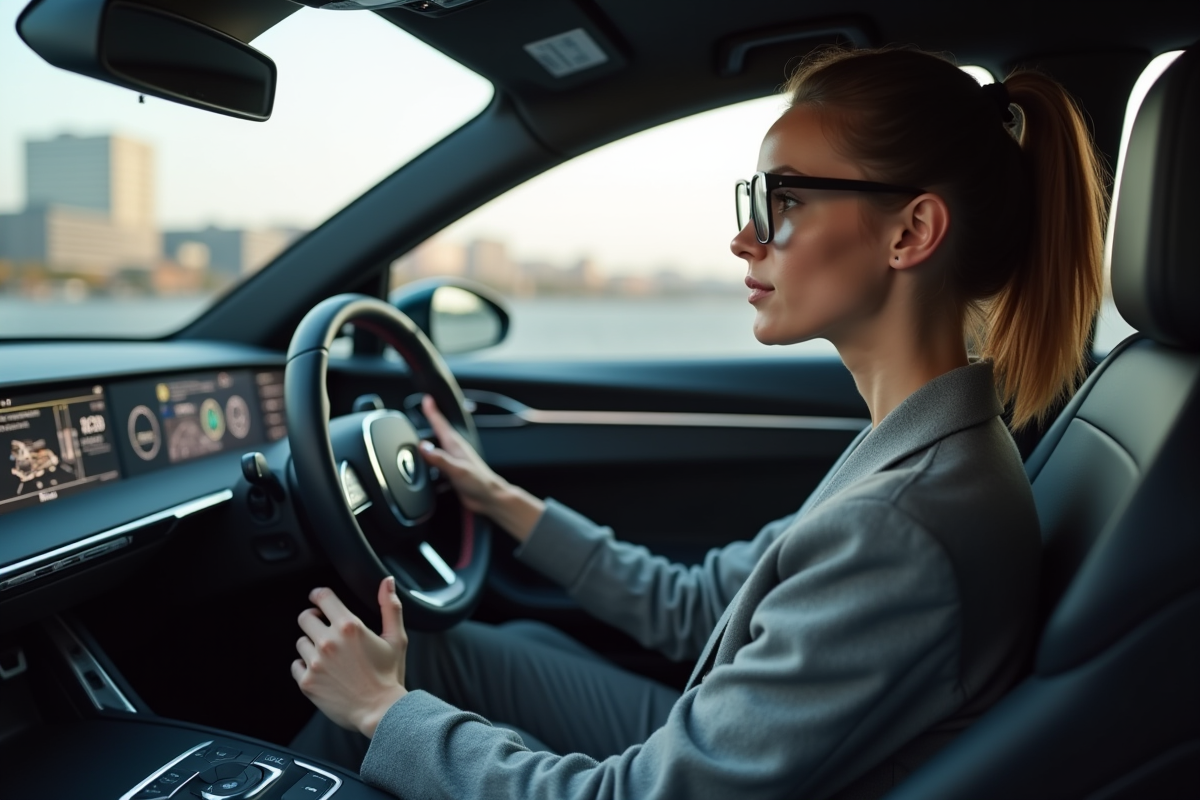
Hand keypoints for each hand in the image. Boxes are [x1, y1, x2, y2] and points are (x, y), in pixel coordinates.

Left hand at [292, 577, 407, 738]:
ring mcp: (315, 663)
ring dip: (310, 645)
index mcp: (349, 626)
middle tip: (322, 627)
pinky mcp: (307, 682)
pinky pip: (295, 665)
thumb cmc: (389, 676)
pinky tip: (320, 671)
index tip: (319, 598)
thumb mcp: (396, 638)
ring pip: (300, 642)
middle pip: (305, 617)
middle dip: (313, 619)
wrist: (380, 711)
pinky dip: (304, 666)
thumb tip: (387, 582)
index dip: (319, 595)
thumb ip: (390, 607)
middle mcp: (328, 642)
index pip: (323, 597)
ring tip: (326, 655)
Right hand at [418, 395, 543, 540]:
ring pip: (436, 449)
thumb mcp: (458, 469)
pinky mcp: (451, 474)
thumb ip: (440, 459)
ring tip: (418, 436)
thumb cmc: (479, 482)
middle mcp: (453, 451)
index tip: (426, 398)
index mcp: (455, 445)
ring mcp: (453, 462)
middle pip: (438, 433)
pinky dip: (430, 462)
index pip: (441, 424)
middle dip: (429, 422)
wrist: (489, 498)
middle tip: (422, 411)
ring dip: (428, 443)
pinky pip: (436, 464)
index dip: (432, 411)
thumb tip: (423, 447)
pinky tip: (425, 466)